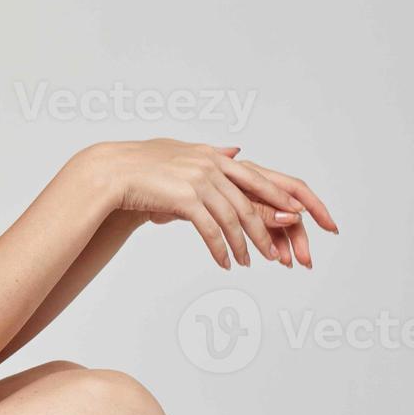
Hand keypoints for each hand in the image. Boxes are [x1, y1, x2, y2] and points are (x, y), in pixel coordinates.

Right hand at [82, 139, 337, 269]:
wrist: (111, 172)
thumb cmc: (140, 165)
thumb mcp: (181, 152)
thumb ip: (210, 154)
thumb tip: (236, 151)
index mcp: (214, 155)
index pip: (260, 178)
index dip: (284, 198)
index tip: (303, 218)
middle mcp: (211, 164)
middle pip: (251, 202)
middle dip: (267, 231)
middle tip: (279, 254)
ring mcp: (198, 180)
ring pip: (233, 219)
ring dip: (244, 245)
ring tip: (248, 263)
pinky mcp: (184, 198)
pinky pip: (210, 230)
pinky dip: (220, 249)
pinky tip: (224, 263)